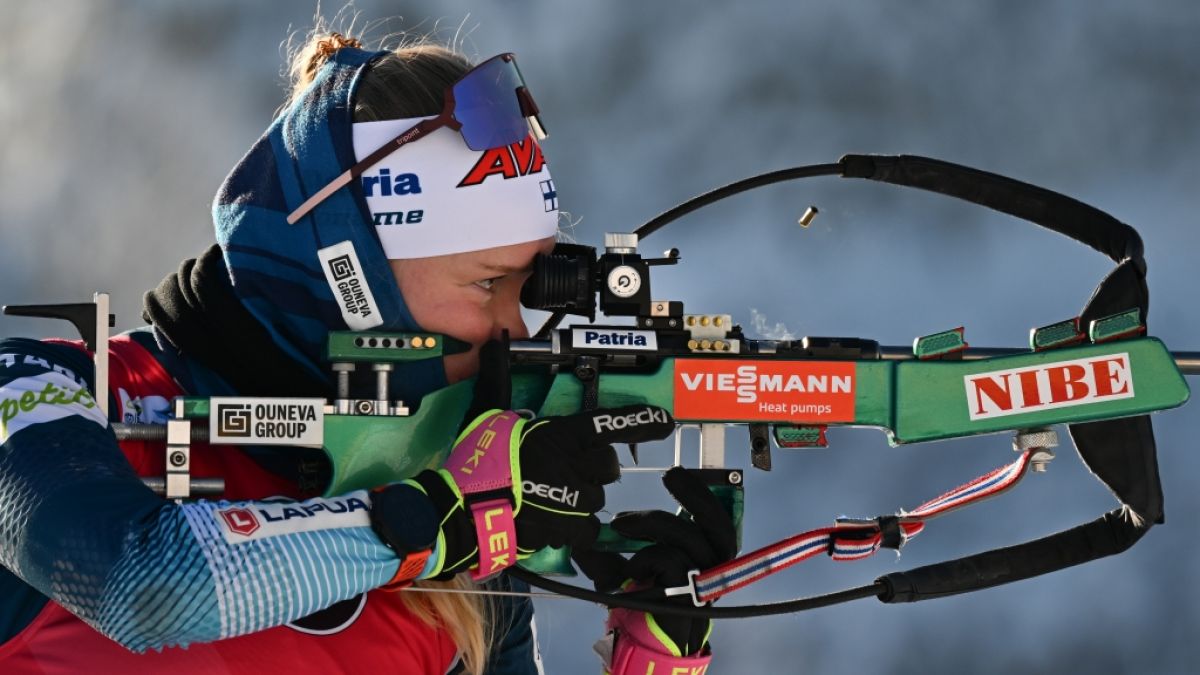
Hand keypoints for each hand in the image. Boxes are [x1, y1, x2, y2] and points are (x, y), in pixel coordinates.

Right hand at [383, 340, 674, 580]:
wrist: (464, 510)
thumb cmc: (476, 462)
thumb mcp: (488, 414)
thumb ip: (500, 381)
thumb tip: (495, 341)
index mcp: (561, 434)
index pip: (609, 423)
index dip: (641, 421)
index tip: (665, 420)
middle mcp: (575, 464)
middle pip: (607, 466)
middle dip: (592, 469)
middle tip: (564, 470)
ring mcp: (575, 497)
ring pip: (596, 498)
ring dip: (579, 499)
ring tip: (548, 498)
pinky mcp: (568, 528)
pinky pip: (588, 529)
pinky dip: (574, 529)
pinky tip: (552, 522)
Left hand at [574, 467, 737, 657]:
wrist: (642, 644)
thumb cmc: (639, 604)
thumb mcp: (628, 568)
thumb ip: (620, 546)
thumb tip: (593, 525)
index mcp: (703, 555)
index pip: (717, 519)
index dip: (702, 494)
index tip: (676, 475)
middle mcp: (711, 568)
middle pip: (718, 524)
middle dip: (696, 494)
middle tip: (670, 476)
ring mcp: (702, 583)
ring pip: (688, 536)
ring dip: (651, 522)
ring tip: (620, 524)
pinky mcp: (688, 595)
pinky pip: (669, 559)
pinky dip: (644, 557)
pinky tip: (630, 568)